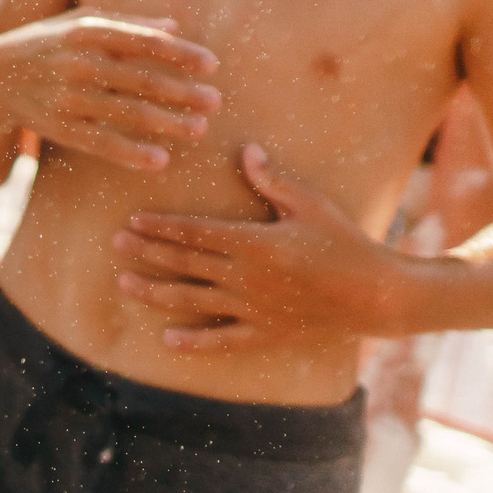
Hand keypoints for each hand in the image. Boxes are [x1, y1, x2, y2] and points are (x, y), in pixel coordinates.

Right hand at [0, 11, 219, 170]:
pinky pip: (99, 142)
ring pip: (124, 113)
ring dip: (166, 123)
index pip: (142, 41)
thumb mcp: (78, 22)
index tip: (212, 65)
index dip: (179, 53)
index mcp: (86, 32)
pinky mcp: (58, 127)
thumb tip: (175, 26)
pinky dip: (129, 153)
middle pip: (139, 79)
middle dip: (181, 91)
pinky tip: (159, 160)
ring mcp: (66, 97)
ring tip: (199, 129)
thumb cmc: (48, 44)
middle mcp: (77, 63)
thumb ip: (126, 23)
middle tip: (215, 102)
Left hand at [113, 144, 402, 347]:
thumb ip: (273, 181)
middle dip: (147, 252)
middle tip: (113, 244)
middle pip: (186, 263)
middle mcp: (247, 278)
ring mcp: (254, 309)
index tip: (132, 220)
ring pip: (194, 300)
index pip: (196, 232)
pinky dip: (194, 343)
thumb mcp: (311, 206)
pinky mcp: (267, 334)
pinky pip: (224, 341)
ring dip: (156, 291)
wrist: (380, 296)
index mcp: (256, 243)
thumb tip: (247, 150)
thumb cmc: (347, 243)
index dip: (162, 226)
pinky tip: (166, 340)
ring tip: (123, 284)